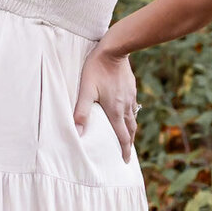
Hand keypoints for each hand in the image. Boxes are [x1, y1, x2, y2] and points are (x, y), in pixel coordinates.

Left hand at [73, 45, 138, 161]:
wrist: (115, 49)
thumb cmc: (96, 69)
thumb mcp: (85, 90)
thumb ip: (81, 112)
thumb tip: (78, 133)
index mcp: (116, 111)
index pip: (122, 136)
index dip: (124, 150)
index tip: (126, 161)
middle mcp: (126, 106)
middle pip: (131, 130)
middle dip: (129, 143)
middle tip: (128, 152)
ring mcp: (131, 96)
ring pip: (133, 117)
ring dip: (131, 129)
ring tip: (128, 135)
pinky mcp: (132, 87)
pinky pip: (134, 106)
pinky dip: (131, 114)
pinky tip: (126, 111)